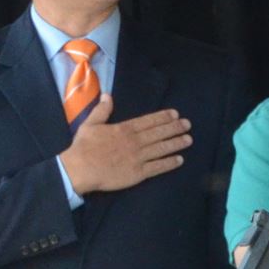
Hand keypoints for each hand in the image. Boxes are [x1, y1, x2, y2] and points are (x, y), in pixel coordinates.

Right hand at [60, 94, 192, 194]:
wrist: (79, 169)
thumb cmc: (83, 147)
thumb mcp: (90, 124)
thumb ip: (102, 110)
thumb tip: (107, 95)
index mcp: (125, 129)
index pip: (149, 121)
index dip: (163, 117)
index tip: (175, 114)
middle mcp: (135, 142)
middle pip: (159, 133)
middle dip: (175, 128)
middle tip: (188, 124)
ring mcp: (138, 158)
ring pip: (162, 149)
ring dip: (176, 143)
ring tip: (189, 139)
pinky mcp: (138, 173)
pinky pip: (157, 167)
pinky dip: (169, 163)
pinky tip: (180, 159)